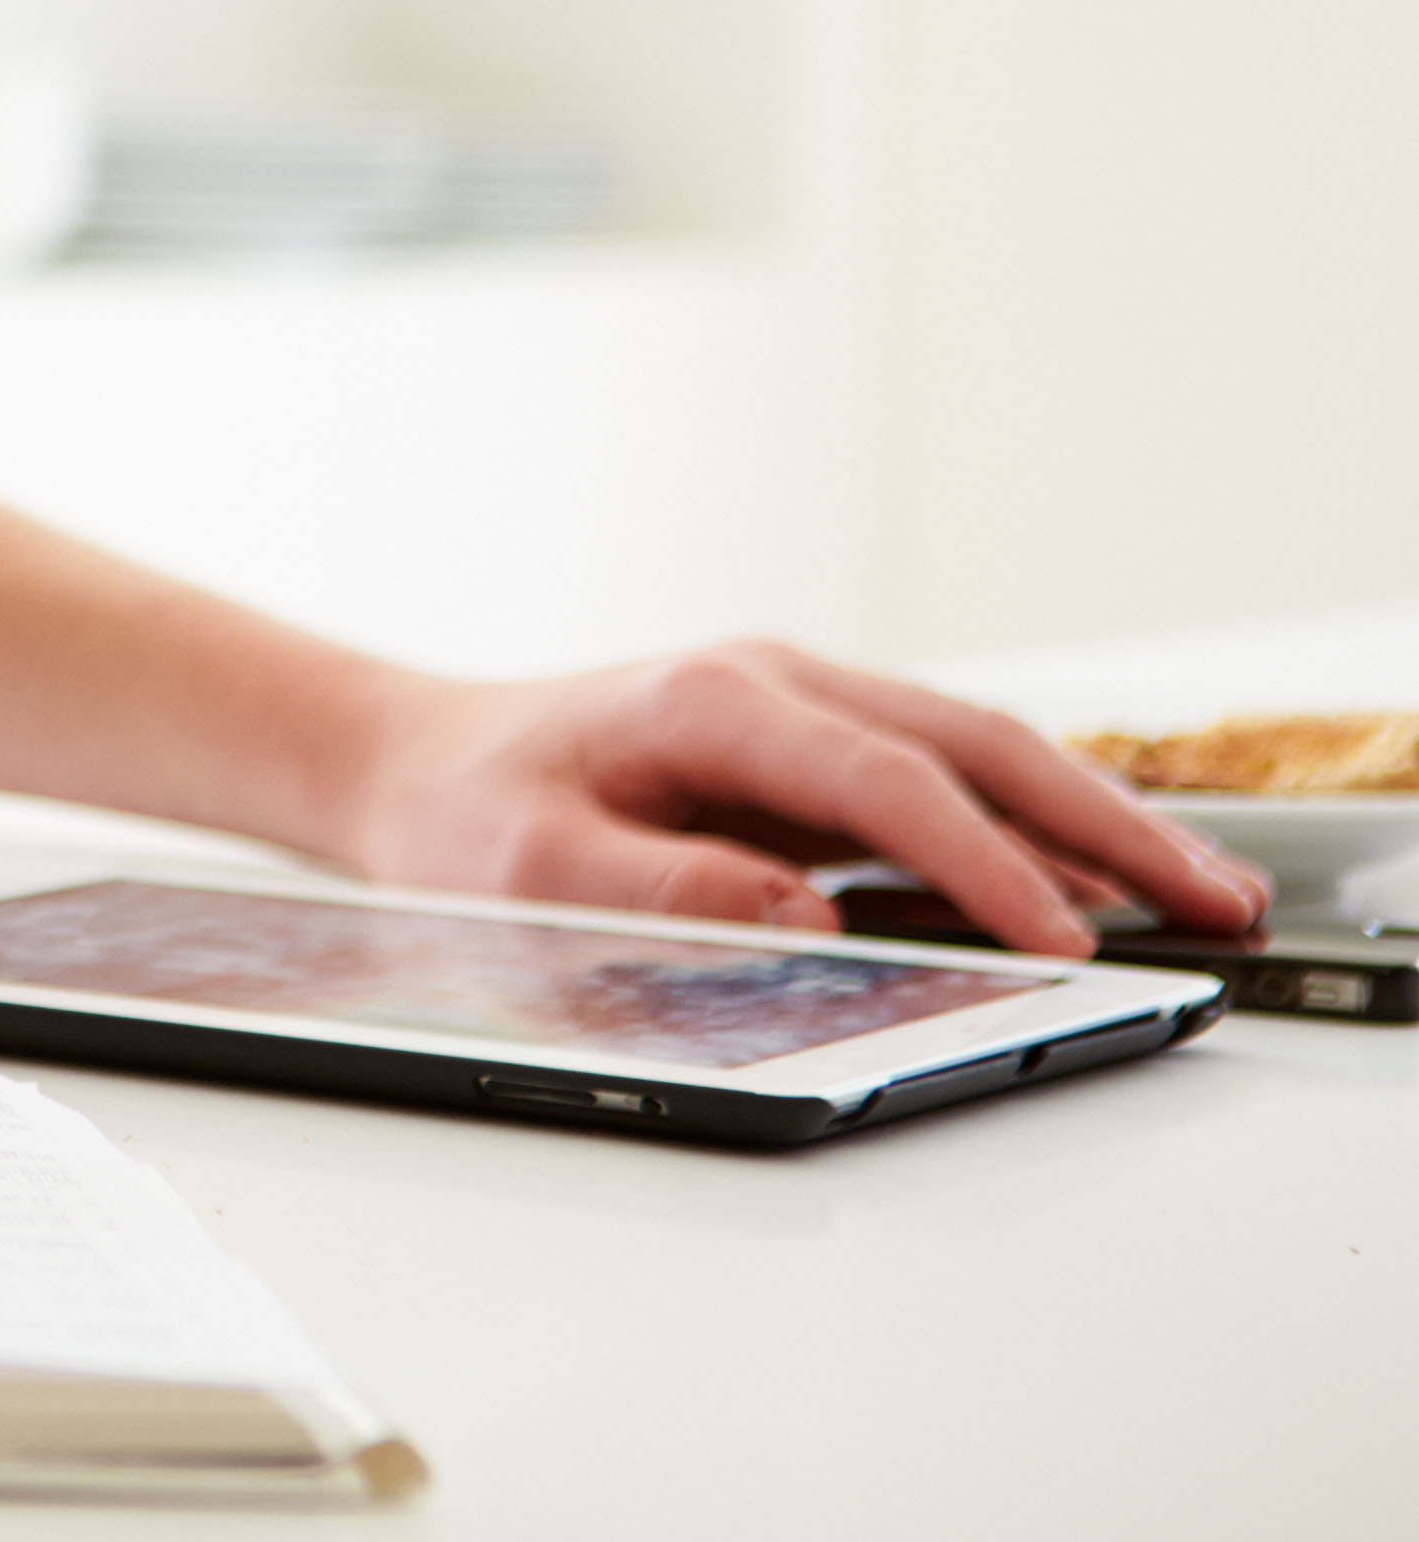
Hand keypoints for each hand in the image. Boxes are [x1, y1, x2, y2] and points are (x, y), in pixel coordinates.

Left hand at [337, 640, 1274, 956]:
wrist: (413, 761)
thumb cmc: (461, 811)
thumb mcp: (528, 864)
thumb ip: (662, 889)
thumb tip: (803, 915)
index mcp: (711, 702)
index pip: (883, 781)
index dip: (980, 862)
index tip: (1062, 936)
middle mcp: (774, 686)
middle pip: (972, 744)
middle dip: (1098, 822)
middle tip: (1210, 899)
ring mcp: (802, 710)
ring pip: (979, 755)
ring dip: (1090, 822)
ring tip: (1201, 894)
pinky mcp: (811, 750)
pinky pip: (945, 784)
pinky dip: (1034, 828)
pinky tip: (1103, 882)